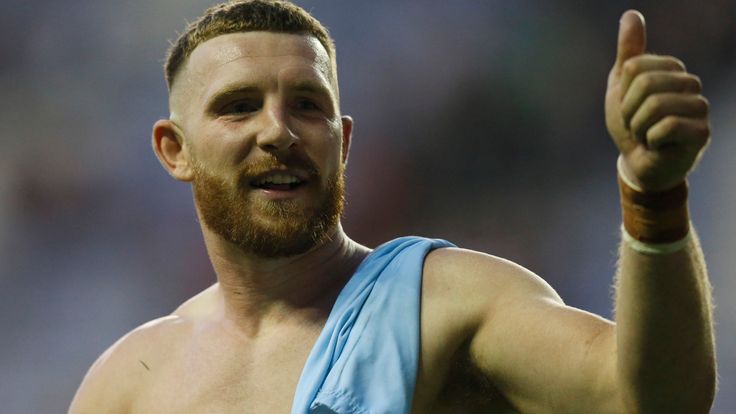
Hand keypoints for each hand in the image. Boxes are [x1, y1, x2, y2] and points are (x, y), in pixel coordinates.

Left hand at [605, 10, 709, 191]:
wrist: (638, 163)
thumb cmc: (631, 124)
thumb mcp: (621, 87)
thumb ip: (628, 53)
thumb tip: (631, 15)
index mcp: (671, 69)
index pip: (634, 67)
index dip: (622, 92)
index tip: (628, 107)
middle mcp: (690, 83)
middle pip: (645, 84)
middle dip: (629, 111)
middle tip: (636, 124)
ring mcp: (700, 107)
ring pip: (655, 105)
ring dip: (638, 127)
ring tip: (646, 135)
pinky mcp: (702, 132)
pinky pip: (665, 127)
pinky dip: (650, 140)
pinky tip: (657, 145)